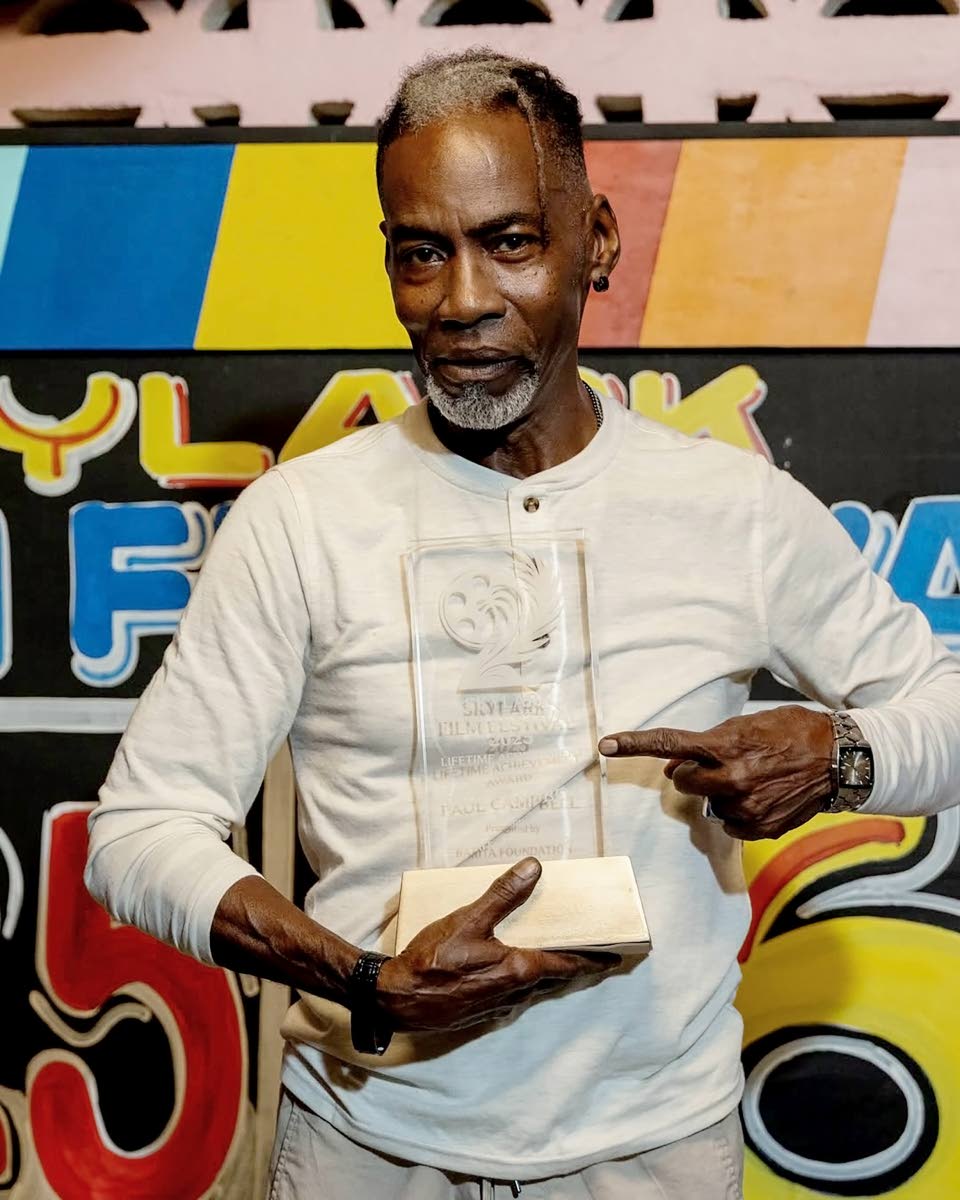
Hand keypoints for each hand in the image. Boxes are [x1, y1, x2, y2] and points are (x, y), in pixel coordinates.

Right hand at [377, 857, 618, 1031]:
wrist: (397, 1001)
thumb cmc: (432, 961)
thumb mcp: (467, 920)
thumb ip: (502, 895)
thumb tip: (534, 868)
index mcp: (518, 969)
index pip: (567, 964)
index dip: (592, 960)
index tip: (615, 957)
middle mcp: (515, 992)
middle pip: (556, 980)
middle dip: (576, 968)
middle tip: (594, 956)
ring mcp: (498, 1006)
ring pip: (536, 990)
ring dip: (551, 977)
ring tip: (560, 961)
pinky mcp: (482, 1012)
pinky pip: (516, 997)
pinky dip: (526, 984)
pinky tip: (516, 974)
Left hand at [599, 706, 834, 840]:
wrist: (840, 760)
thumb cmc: (793, 732)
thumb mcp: (748, 725)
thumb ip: (708, 745)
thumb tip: (674, 768)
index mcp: (726, 746)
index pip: (669, 744)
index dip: (633, 744)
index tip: (604, 745)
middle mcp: (731, 779)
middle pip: (684, 781)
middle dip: (693, 773)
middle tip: (719, 763)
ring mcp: (745, 807)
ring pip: (710, 804)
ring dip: (722, 793)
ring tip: (755, 778)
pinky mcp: (760, 828)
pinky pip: (731, 824)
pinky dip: (740, 812)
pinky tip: (763, 797)